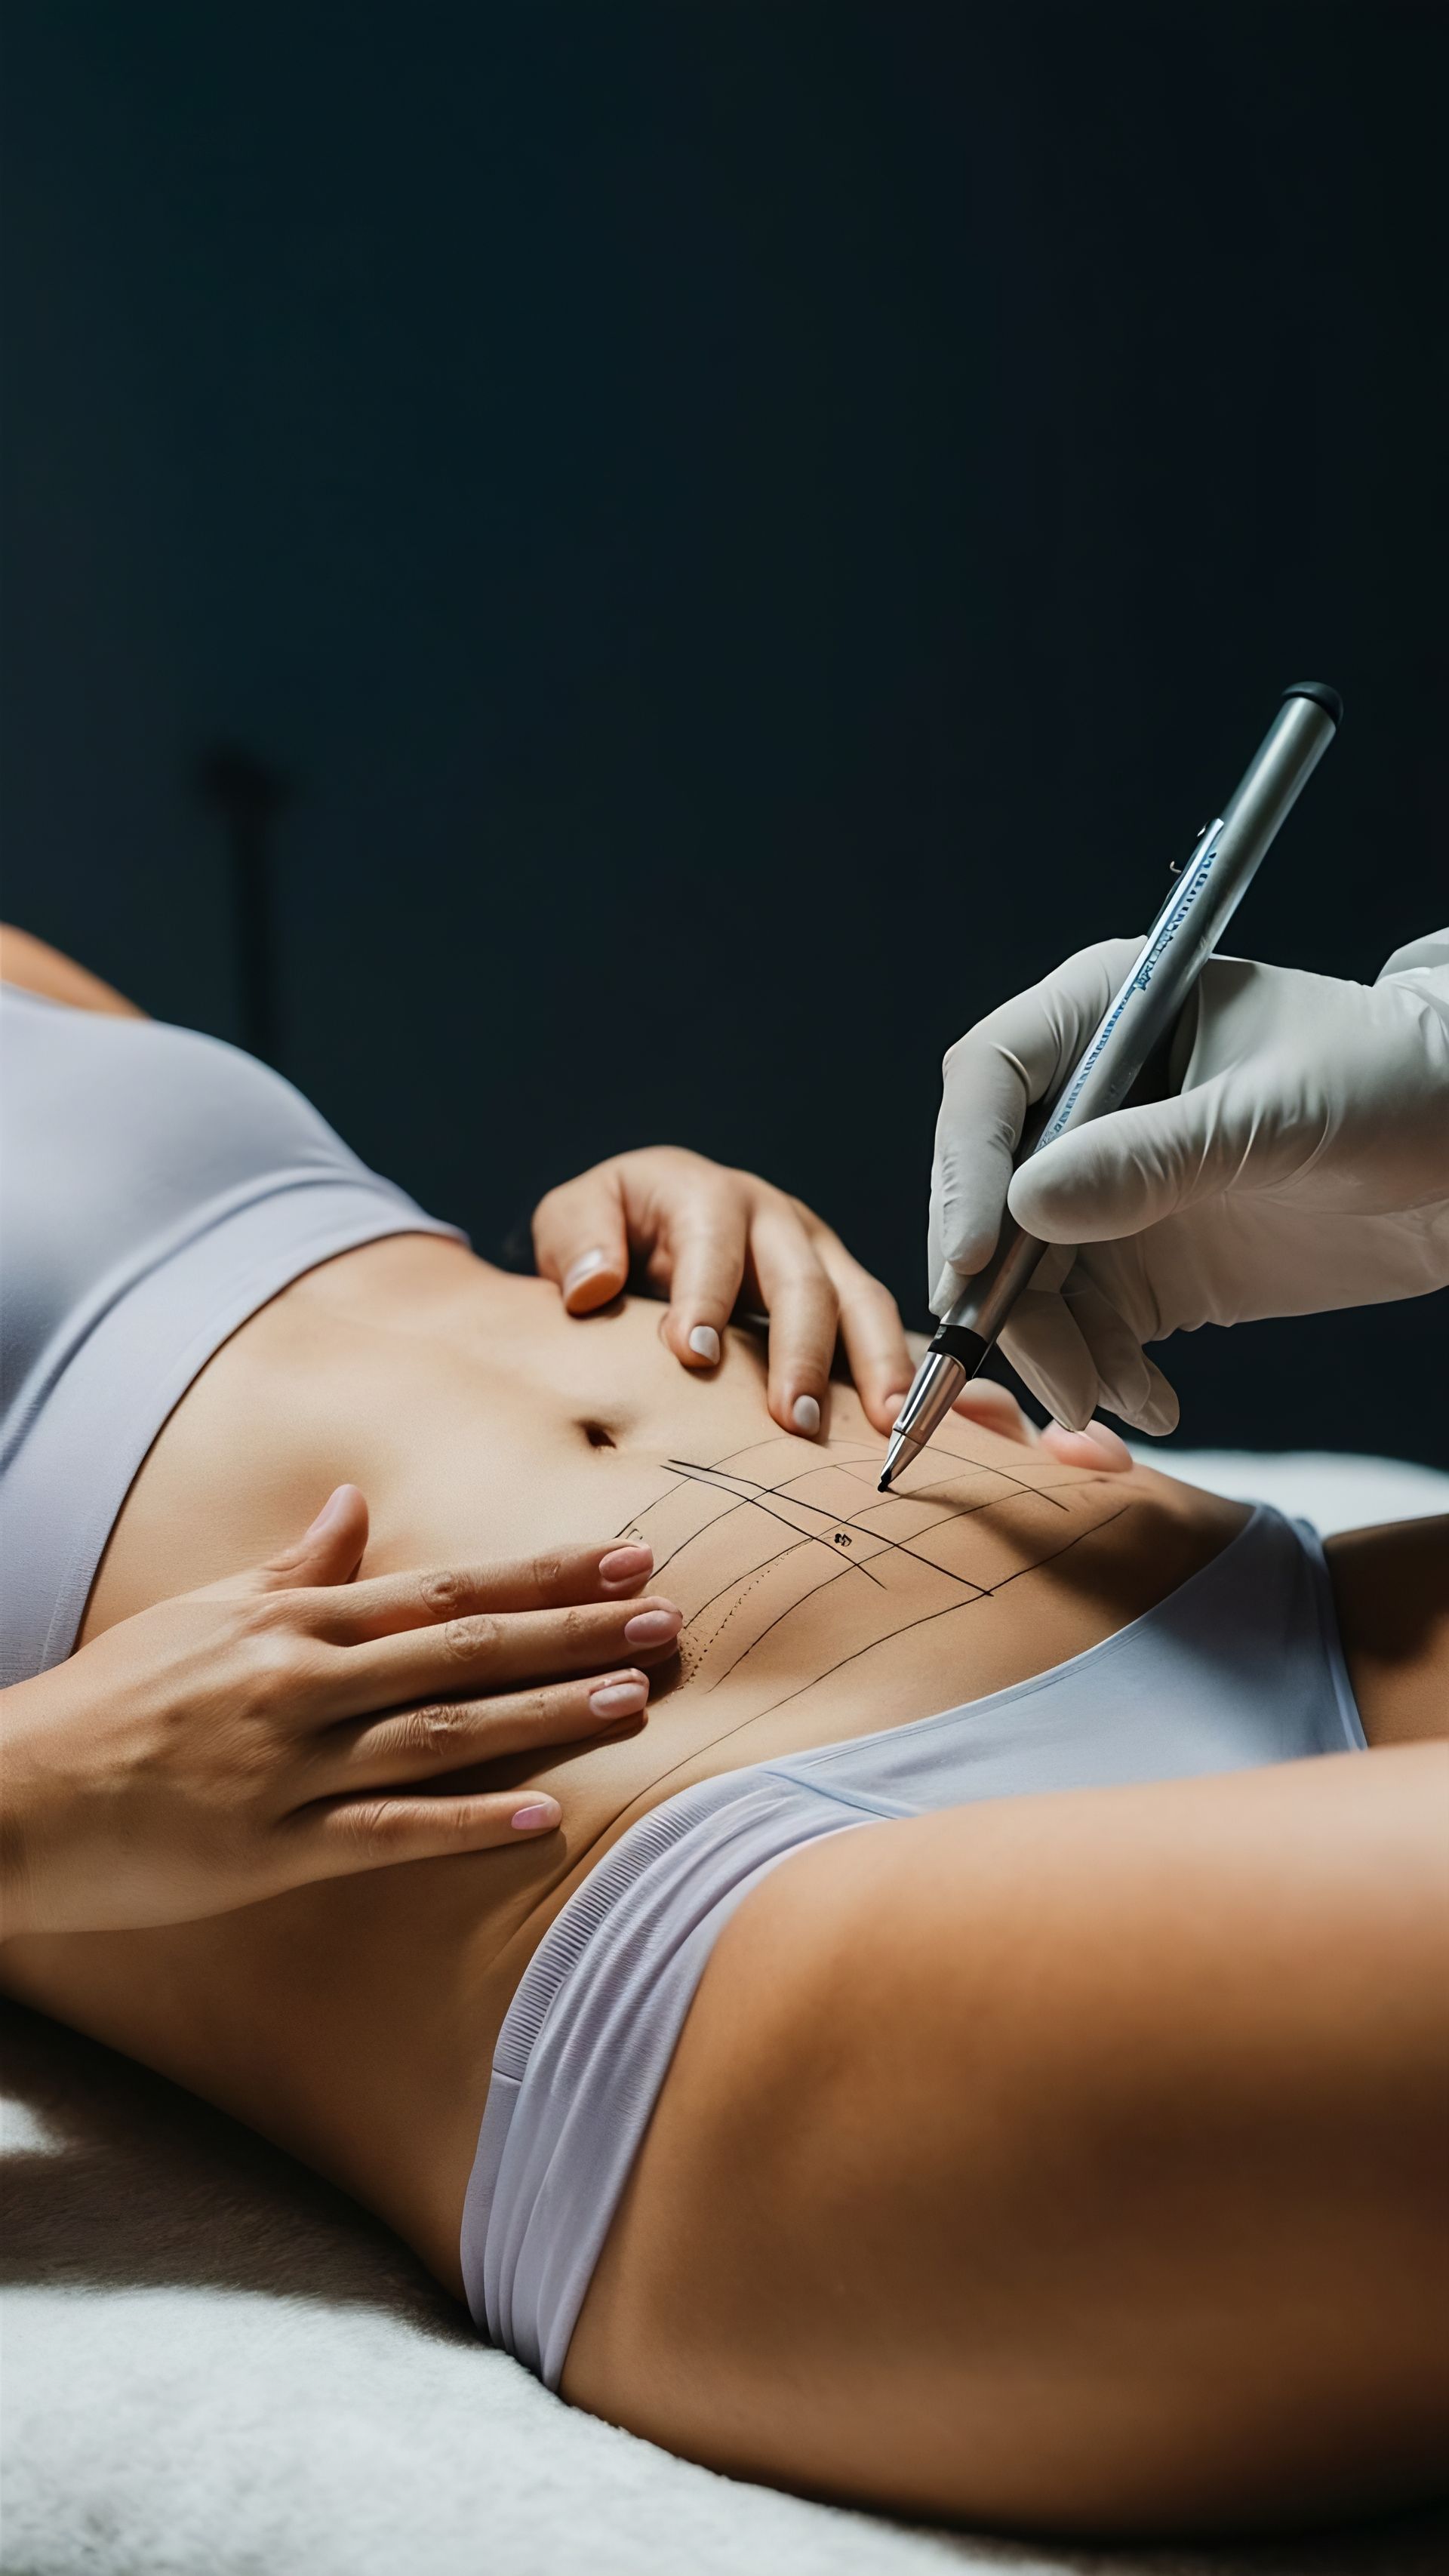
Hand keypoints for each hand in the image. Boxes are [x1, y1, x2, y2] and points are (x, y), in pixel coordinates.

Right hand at [0, 1485, 681, 1938]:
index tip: (623, 1558)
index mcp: (295, 1623)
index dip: (539, 1575)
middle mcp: (305, 1684)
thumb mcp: (204, 1613)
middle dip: (571, 1633)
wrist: (16, 1792)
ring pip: (444, 1734)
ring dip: (546, 1715)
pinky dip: (467, 1826)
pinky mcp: (272, 1849)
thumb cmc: (114, 1698)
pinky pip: (386, 1835)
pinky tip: (544, 1819)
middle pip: (464, 1651)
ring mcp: (292, 1768)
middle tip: (667, 1620)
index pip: (443, 1589)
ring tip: (635, 1701)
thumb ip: (293, 1569)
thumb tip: (352, 1505)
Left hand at [533, 1145, 918, 1437]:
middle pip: (800, 1277)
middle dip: (800, 1349)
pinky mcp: (841, 1290)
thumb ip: (576, 1241)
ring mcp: (817, 1252)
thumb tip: (591, 1288)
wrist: (648, 1222)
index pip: (711, 1241)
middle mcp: (772, 1218)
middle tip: (793, 1420)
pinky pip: (879, 1328)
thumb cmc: (610, 1228)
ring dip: (874, 1362)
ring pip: (860, 1301)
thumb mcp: (575, 1215)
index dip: (705, 1295)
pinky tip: (904, 1423)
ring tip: (885, 1424)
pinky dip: (897, 1371)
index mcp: (704, 1193)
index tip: (692, 1356)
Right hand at [929, 932, 1448, 1431]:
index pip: (990, 1079)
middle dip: (999, 1287)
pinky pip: (1085, 1325)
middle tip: (1045, 1365)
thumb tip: (1024, 1208)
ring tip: (1108, 1401)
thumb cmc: (1389, 1084)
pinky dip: (1102, 1370)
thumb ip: (1154, 1157)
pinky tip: (1153, 1402)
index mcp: (1107, 1017)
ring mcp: (1110, 1187)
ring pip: (1026, 1275)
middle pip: (987, 1193)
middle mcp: (1088, 1103)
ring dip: (1053, 1347)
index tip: (972, 1261)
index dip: (965, 1168)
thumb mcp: (1277, 1114)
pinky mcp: (1143, 1263)